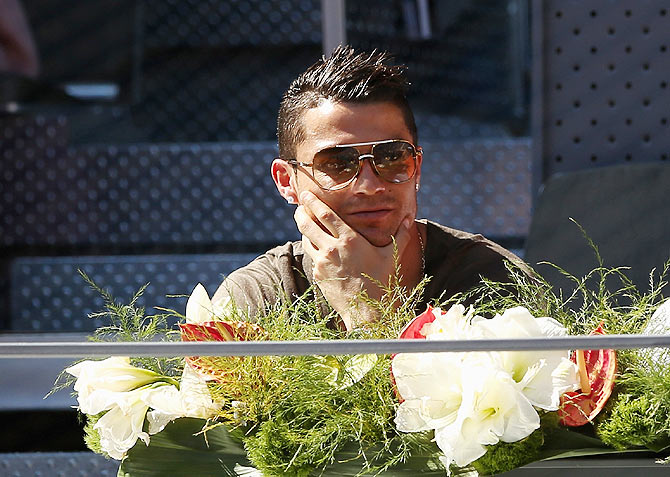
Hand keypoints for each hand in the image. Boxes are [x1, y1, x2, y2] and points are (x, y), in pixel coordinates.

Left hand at [294, 191, 412, 329]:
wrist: (367, 310)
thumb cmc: (381, 282)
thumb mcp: (391, 256)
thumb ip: (400, 235)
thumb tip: (408, 219)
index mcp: (349, 239)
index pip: (325, 214)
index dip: (313, 202)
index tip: (306, 194)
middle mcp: (333, 248)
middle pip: (308, 223)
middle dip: (301, 211)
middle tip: (299, 205)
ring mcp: (323, 262)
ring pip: (306, 238)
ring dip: (303, 228)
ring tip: (303, 221)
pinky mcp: (318, 274)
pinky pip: (311, 255)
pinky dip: (311, 246)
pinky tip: (314, 243)